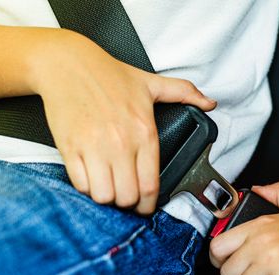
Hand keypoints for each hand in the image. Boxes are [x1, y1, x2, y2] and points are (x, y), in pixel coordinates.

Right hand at [32, 30, 215, 213]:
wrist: (68, 64)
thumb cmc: (108, 74)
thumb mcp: (151, 82)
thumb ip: (184, 93)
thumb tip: (210, 103)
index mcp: (144, 132)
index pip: (151, 185)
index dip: (148, 205)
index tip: (144, 206)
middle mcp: (120, 143)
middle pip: (128, 197)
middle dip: (127, 203)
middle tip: (124, 194)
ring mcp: (93, 147)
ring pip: (104, 195)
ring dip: (106, 196)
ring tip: (106, 186)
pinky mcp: (69, 148)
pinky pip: (80, 184)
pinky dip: (85, 186)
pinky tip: (90, 176)